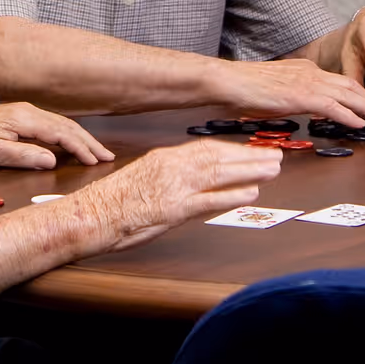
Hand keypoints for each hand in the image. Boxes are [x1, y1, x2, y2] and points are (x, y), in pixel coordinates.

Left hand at [0, 103, 114, 168]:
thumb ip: (24, 156)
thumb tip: (53, 160)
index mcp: (24, 118)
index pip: (62, 133)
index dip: (82, 148)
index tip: (98, 161)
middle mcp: (27, 111)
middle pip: (66, 126)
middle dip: (88, 142)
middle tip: (108, 157)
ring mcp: (22, 112)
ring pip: (59, 124)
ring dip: (79, 138)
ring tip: (96, 151)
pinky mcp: (17, 117)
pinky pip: (49, 125)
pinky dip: (65, 135)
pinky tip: (70, 143)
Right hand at [73, 139, 282, 252]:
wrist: (89, 215)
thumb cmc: (111, 202)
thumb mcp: (144, 179)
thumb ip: (171, 177)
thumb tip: (196, 182)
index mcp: (164, 158)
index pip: (206, 148)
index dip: (234, 149)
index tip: (253, 150)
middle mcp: (172, 167)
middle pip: (218, 156)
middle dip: (249, 156)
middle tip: (275, 156)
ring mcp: (173, 187)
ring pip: (219, 173)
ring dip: (249, 170)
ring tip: (271, 169)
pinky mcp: (172, 209)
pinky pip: (208, 200)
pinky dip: (232, 195)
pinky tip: (250, 193)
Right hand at [220, 57, 364, 126]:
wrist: (231, 81)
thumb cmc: (246, 87)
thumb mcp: (278, 90)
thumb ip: (295, 96)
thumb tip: (306, 109)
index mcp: (306, 69)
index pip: (338, 81)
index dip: (356, 93)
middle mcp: (311, 72)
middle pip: (350, 85)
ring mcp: (308, 83)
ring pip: (348, 94)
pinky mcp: (302, 96)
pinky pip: (333, 107)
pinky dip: (350, 116)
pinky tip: (359, 125)